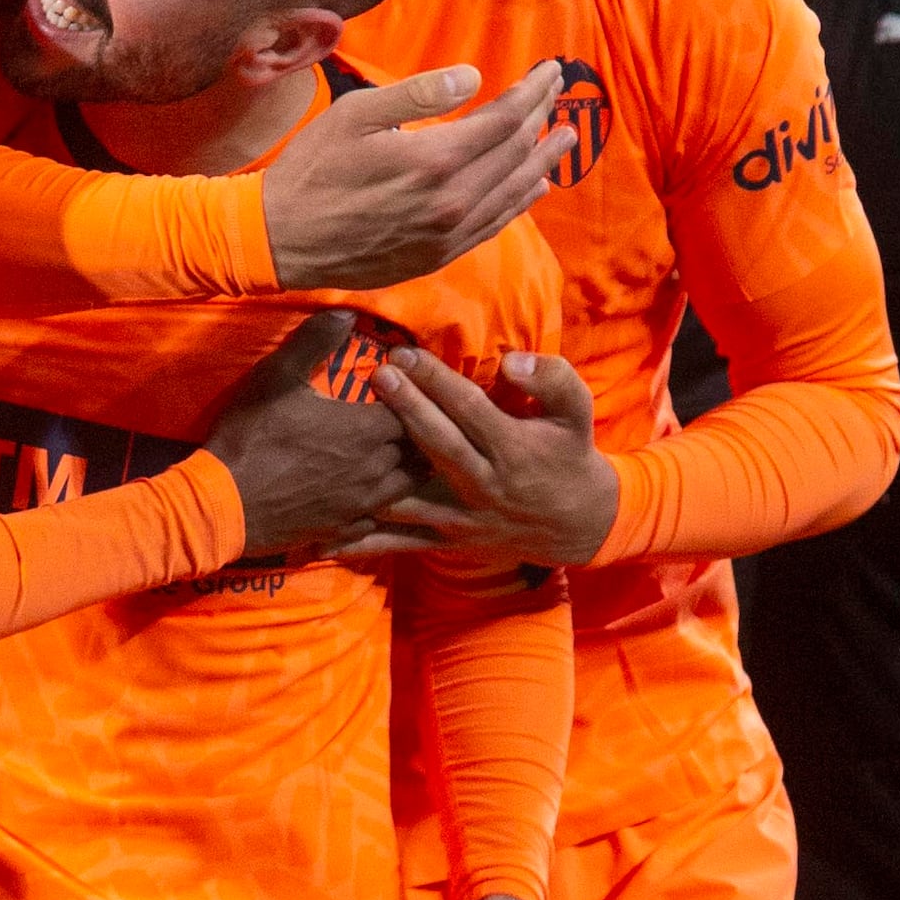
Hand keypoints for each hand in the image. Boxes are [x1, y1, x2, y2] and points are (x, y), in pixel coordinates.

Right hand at [202, 311, 423, 549]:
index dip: (412, 396)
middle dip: (415, 431)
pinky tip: (367, 494)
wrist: (223, 505)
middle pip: (418, 449)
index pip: (415, 410)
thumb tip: (347, 310)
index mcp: (366, 430)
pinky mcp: (343, 529)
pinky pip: (378, 517)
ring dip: (404, 467)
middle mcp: (374, 469)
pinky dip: (380, 503)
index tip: (401, 386)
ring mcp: (361, 504)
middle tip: (403, 417)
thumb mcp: (276, 376)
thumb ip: (315, 341)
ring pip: (406, 486)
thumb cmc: (250, 437)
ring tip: (396, 453)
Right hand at [257, 60, 569, 290]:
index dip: (532, 92)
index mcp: (434, 159)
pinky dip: (520, 203)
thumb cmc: (311, 168)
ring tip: (565, 138)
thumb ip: (419, 94)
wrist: (282, 240)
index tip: (549, 70)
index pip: (505, 120)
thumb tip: (474, 77)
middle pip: (516, 153)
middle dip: (542, 118)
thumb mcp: (356, 114)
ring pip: (513, 193)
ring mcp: (448, 234)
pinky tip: (533, 187)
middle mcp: (452, 200)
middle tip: (558, 93)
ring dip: (543, 161)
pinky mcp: (439, 255)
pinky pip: (494, 226)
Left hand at [337, 348, 615, 566]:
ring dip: (372, 476)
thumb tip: (511, 361)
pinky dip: (361, 543)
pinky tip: (321, 538)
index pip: (469, 409)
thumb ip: (552, 379)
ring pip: (409, 497)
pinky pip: (398, 544)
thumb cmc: (569, 456)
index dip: (436, 381)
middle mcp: (482, 486)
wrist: (576, 524)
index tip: (404, 355)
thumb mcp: (578, 413)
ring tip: (337, 451)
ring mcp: (460, 519)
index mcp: (512, 450)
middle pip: (437, 445)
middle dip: (404, 410)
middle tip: (375, 376)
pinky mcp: (445, 541)